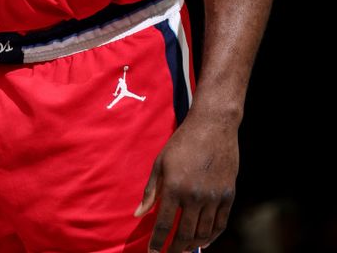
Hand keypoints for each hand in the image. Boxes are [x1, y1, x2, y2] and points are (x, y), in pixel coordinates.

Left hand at [134, 112, 237, 251]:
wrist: (213, 126)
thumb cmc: (182, 142)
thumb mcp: (160, 162)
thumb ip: (150, 191)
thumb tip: (138, 214)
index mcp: (174, 187)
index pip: (164, 225)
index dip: (157, 243)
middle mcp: (194, 196)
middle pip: (184, 234)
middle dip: (174, 249)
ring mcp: (214, 197)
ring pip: (203, 233)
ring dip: (192, 245)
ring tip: (182, 249)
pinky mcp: (228, 195)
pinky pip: (220, 225)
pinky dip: (211, 237)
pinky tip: (203, 242)